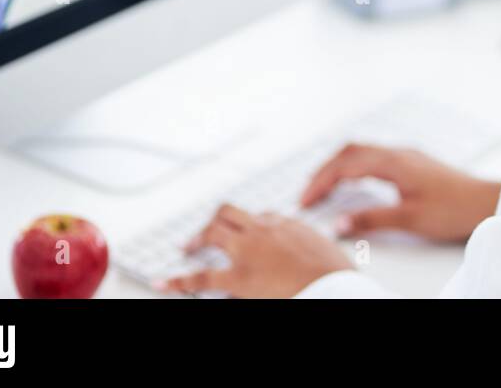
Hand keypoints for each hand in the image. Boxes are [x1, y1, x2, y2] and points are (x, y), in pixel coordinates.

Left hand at [157, 203, 352, 297]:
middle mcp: (263, 230)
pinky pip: (200, 278)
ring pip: (212, 232)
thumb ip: (312, 246)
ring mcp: (247, 251)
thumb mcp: (327, 250)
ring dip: (197, 238)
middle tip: (207, 232)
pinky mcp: (237, 278)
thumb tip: (316, 254)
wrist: (333, 286)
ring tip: (187, 246)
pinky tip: (164, 282)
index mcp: (286, 223)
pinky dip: (178, 281)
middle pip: (229, 213)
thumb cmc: (336, 274)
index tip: (248, 232)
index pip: (260, 217)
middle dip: (215, 221)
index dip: (250, 225)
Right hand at [301, 143, 500, 242]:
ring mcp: (406, 155)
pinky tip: (355, 180)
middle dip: (324, 170)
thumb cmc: (454, 208)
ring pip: (362, 151)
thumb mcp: (409, 219)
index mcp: (393, 162)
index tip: (305, 200)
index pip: (345, 165)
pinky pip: (375, 156)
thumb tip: (339, 223)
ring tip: (324, 185)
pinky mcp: (413, 162)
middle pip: (349, 152)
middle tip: (307, 192)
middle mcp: (398, 152)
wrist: (485, 201)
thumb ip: (371, 220)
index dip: (321, 182)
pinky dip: (355, 166)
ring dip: (339, 165)